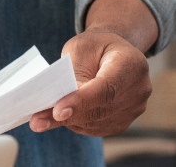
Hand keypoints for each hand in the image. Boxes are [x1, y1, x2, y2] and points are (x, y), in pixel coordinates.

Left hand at [27, 29, 150, 135]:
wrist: (114, 52)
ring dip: (68, 121)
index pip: (105, 88)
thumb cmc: (96, 47)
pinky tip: (62, 115)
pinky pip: (96, 128)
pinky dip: (76, 123)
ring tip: (42, 118)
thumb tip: (60, 104)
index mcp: (131, 64)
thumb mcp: (81, 48)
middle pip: (99, 109)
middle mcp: (139, 89)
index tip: (58, 111)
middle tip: (36, 120)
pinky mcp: (124, 122)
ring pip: (95, 122)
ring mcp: (134, 108)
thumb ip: (73, 74)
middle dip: (66, 115)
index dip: (81, 101)